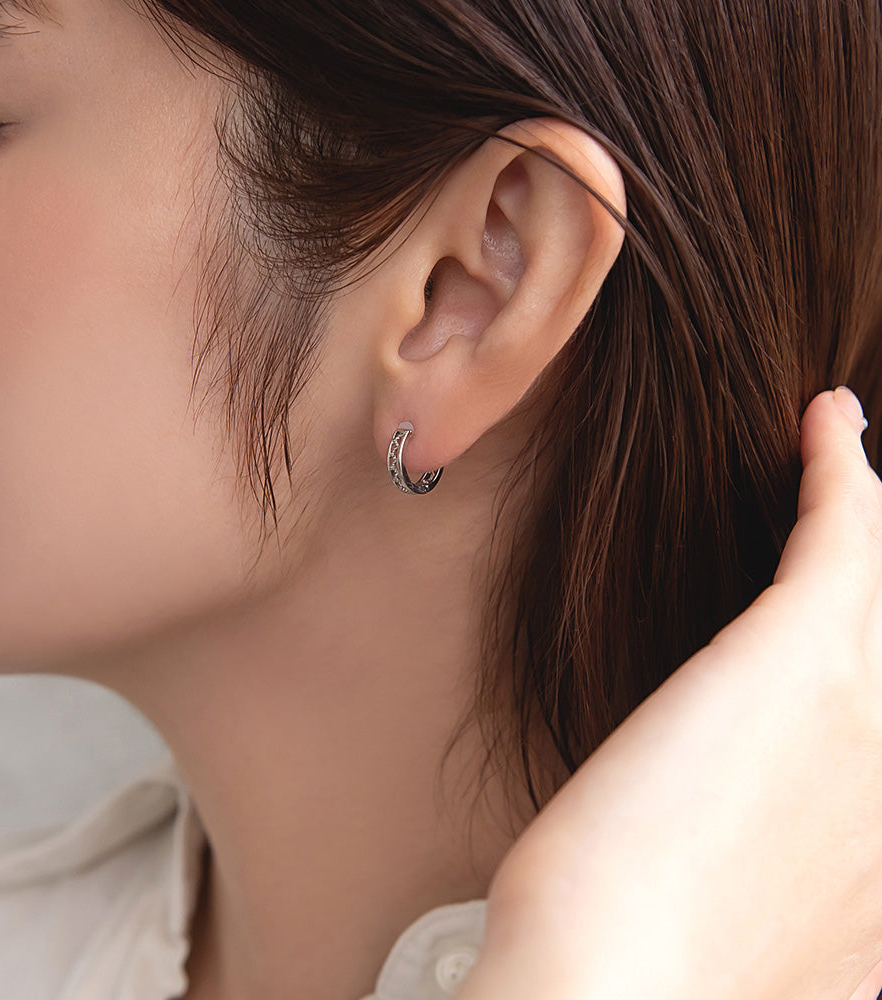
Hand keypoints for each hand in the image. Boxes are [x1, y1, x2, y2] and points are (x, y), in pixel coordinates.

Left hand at [457, 388, 881, 999]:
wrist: (609, 988)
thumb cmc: (641, 971)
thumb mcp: (751, 945)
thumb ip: (788, 896)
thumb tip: (774, 878)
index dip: (876, 683)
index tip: (857, 652)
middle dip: (878, 599)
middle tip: (858, 539)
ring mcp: (871, 718)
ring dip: (862, 516)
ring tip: (847, 462)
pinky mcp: (801, 655)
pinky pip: (843, 534)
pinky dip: (838, 474)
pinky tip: (826, 424)